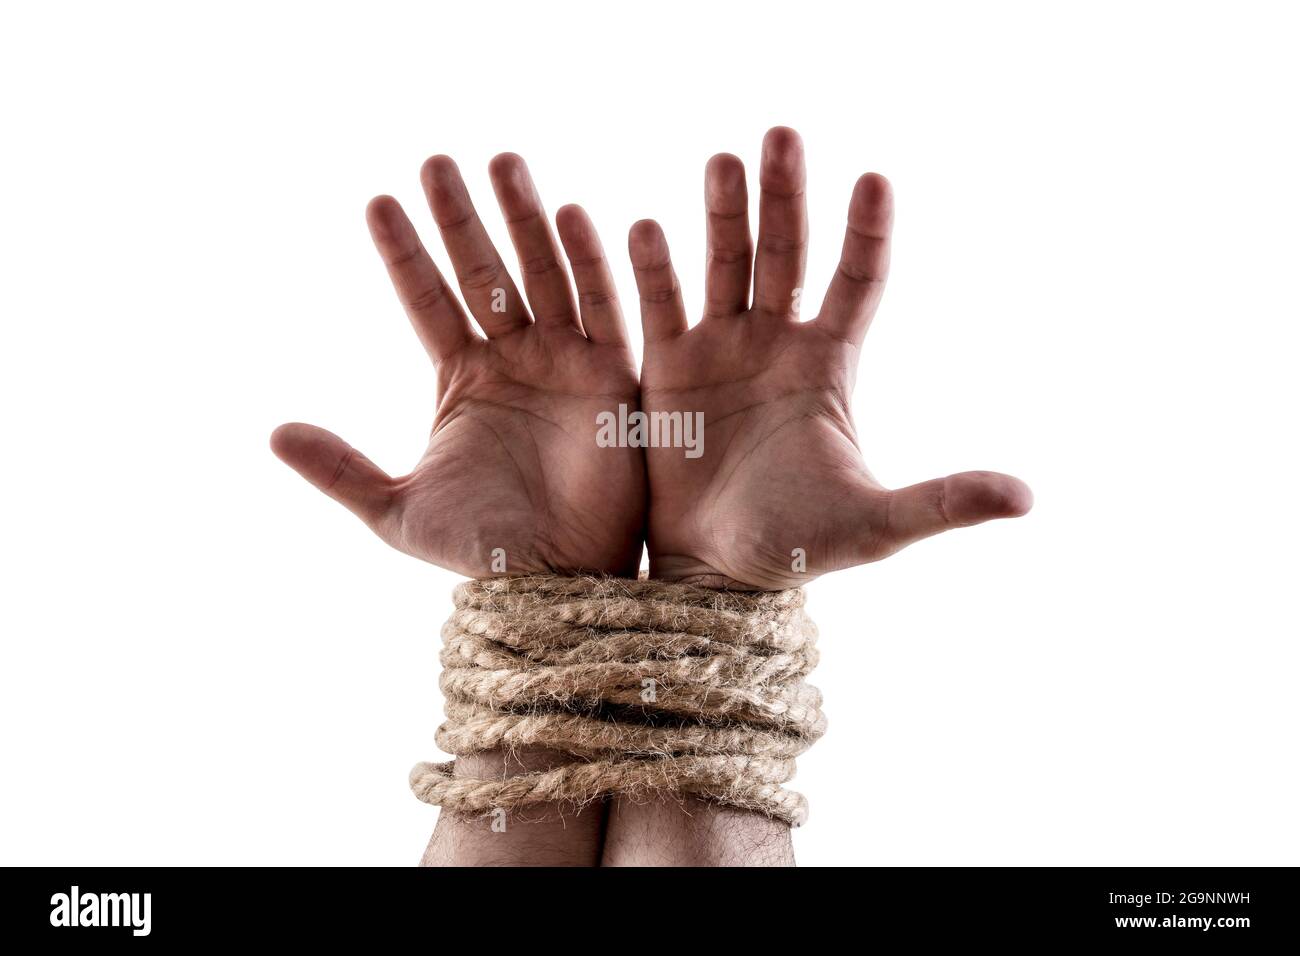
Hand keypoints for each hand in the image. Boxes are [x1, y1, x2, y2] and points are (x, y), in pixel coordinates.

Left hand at [272, 154, 643, 577]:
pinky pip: (603, 311)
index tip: (377, 203)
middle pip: (482, 271)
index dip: (404, 254)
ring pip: (542, 275)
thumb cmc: (482, 549)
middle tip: (436, 160)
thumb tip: (273, 432)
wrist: (556, 580)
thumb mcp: (396, 511)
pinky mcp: (612, 378)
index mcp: (462, 378)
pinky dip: (592, 266)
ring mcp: (564, 361)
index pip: (427, 300)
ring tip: (503, 162)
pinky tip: (574, 216)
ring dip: (525, 220)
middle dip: (460, 217)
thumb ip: (339, 469)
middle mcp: (513, 358)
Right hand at [630, 127, 1030, 589]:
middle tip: (782, 135)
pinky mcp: (665, 369)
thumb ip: (943, 502)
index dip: (867, 233)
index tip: (875, 178)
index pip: (857, 281)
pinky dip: (653, 269)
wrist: (716, 573)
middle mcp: (776, 342)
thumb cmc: (800, 546)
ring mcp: (719, 349)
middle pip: (787, 253)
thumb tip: (1029, 499)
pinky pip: (659, 307)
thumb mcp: (877, 524)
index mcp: (830, 364)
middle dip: (786, 197)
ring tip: (724, 161)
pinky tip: (643, 227)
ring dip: (724, 213)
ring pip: (724, 264)